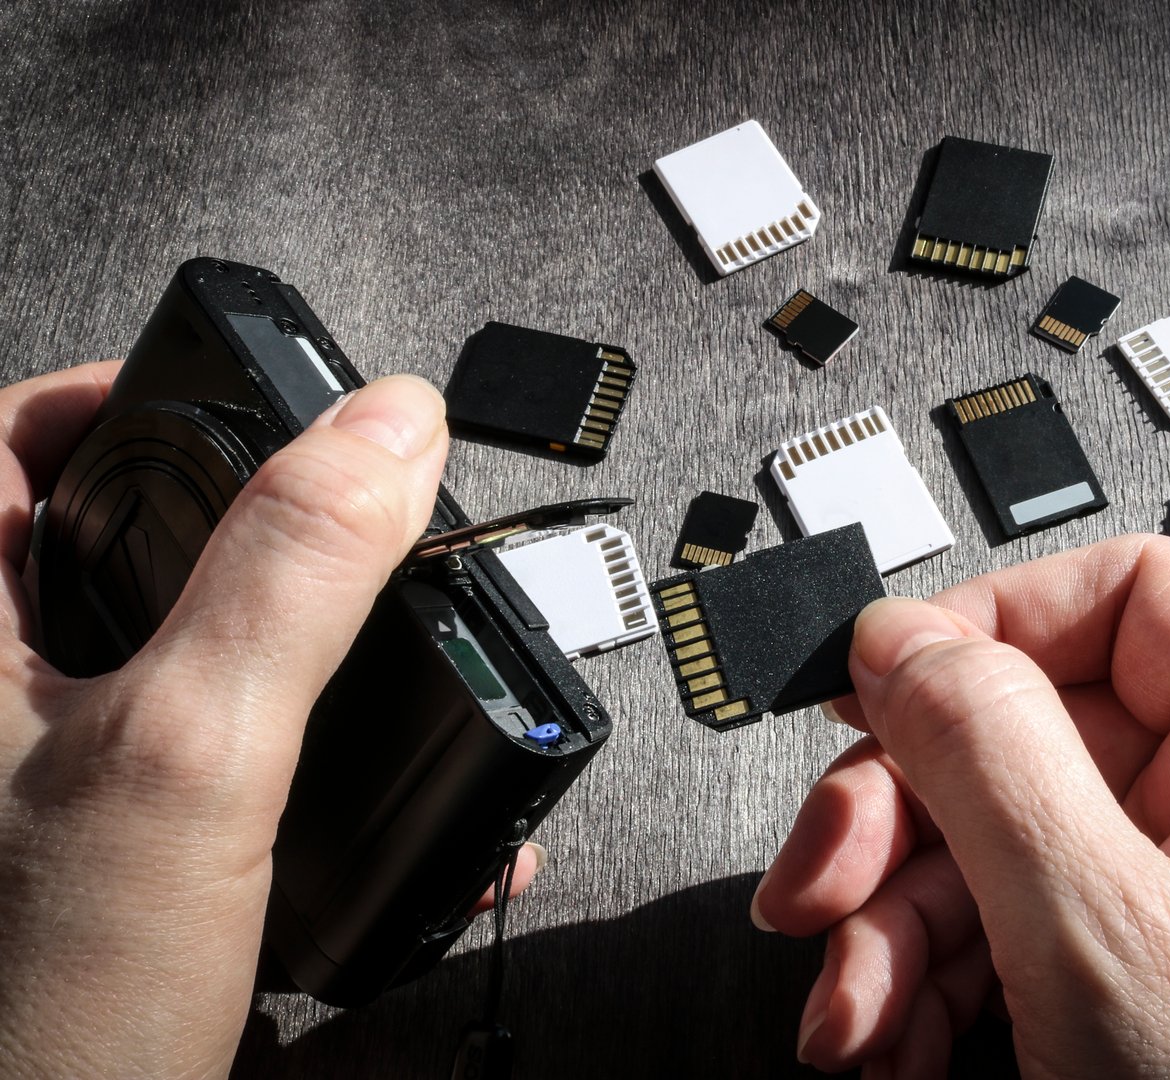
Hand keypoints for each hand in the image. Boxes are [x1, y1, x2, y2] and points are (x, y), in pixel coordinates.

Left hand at [0, 365, 537, 1078]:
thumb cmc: (43, 1006)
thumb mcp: (194, 750)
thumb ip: (291, 573)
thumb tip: (387, 429)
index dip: (118, 393)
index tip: (239, 406)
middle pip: (102, 532)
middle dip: (241, 522)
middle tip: (334, 527)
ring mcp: (43, 773)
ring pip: (163, 646)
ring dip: (288, 643)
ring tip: (380, 652)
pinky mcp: (102, 850)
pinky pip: (206, 752)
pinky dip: (296, 747)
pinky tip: (383, 792)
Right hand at [753, 535, 1169, 1078]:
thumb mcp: (1097, 936)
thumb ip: (989, 758)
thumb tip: (906, 641)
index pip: (1133, 594)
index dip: (992, 621)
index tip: (886, 679)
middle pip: (1031, 728)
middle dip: (903, 814)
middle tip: (825, 876)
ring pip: (995, 832)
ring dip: (894, 922)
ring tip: (854, 1013)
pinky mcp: (1141, 962)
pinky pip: (1006, 917)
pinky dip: (928, 976)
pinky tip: (892, 1038)